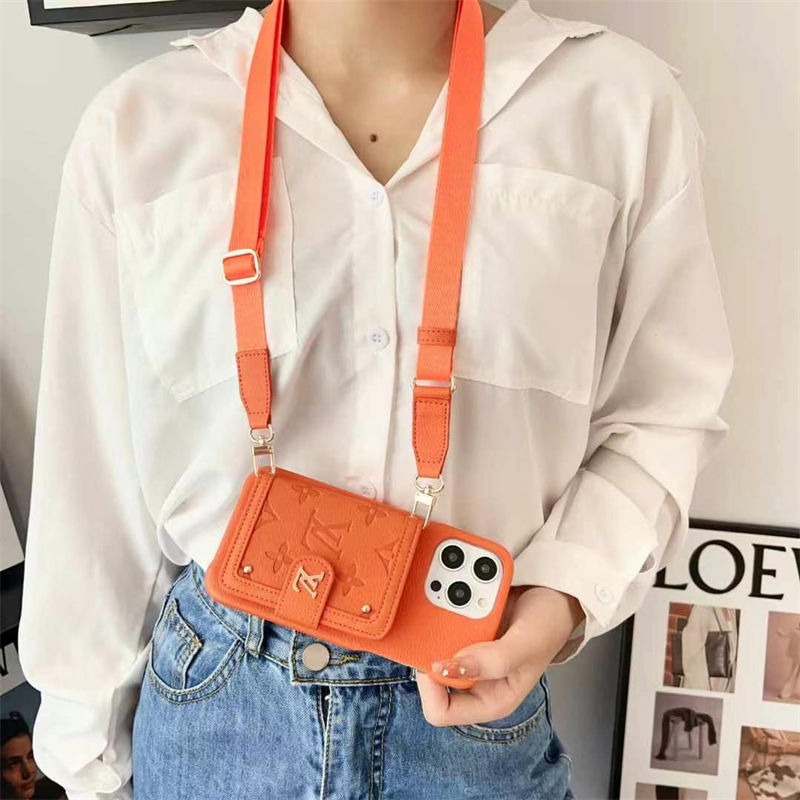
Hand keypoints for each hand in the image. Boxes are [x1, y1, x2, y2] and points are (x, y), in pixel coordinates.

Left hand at [415, 585, 584, 726]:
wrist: (553, 595)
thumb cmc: (548, 625)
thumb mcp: (526, 644)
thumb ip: (494, 660)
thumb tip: (448, 668)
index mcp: (490, 699)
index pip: (441, 712)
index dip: (431, 688)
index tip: (435, 656)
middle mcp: (476, 682)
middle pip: (430, 680)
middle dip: (433, 649)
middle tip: (445, 621)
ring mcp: (468, 658)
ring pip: (432, 650)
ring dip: (439, 626)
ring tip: (458, 603)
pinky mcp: (464, 636)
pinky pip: (441, 628)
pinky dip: (445, 611)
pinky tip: (461, 596)